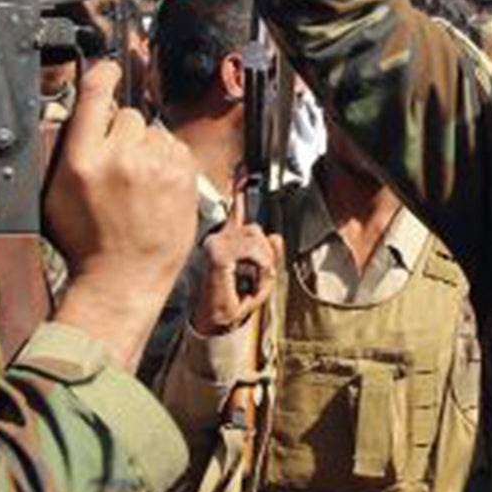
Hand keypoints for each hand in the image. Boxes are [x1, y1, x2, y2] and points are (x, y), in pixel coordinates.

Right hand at [45, 62, 195, 362]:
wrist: (123, 278)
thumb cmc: (86, 244)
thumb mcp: (55, 195)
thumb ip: (66, 149)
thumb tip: (77, 114)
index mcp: (82, 160)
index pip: (95, 94)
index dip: (103, 74)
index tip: (108, 69)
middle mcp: (120, 158)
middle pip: (127, 114)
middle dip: (122, 132)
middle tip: (117, 166)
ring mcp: (156, 166)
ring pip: (154, 131)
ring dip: (147, 148)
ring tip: (138, 183)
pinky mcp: (182, 176)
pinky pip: (176, 148)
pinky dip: (168, 161)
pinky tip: (156, 187)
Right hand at [193, 193, 281, 338]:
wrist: (218, 321)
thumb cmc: (234, 301)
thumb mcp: (262, 276)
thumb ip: (270, 254)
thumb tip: (276, 236)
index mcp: (226, 239)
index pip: (235, 209)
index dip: (239, 188)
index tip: (243, 170)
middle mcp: (217, 238)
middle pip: (256, 228)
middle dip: (265, 253)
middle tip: (258, 275)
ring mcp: (214, 244)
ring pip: (256, 238)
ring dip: (263, 262)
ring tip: (251, 279)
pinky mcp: (216, 253)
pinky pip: (252, 250)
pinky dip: (259, 266)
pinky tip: (248, 278)